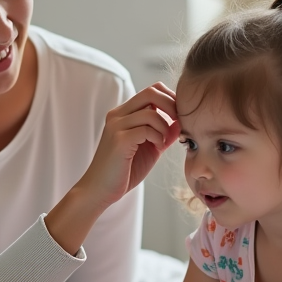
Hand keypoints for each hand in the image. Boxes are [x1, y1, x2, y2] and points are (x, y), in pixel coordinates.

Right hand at [77, 83, 179, 210]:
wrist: (100, 190)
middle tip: (178, 123)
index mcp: (123, 113)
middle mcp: (117, 115)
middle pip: (151, 92)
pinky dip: (158, 137)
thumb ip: (163, 133)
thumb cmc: (124, 171)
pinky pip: (146, 129)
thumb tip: (181, 121)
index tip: (179, 117)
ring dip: (165, 128)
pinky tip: (157, 148)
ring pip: (151, 112)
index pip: (151, 90)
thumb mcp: (149, 147)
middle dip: (172, 106)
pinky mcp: (119, 140)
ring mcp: (116, 126)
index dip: (170, 99)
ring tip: (162, 142)